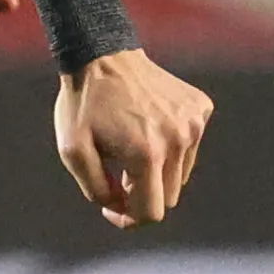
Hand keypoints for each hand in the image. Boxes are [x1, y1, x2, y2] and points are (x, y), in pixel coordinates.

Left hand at [56, 52, 212, 228]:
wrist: (103, 54)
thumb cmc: (83, 104)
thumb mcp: (73, 152)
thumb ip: (96, 190)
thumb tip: (121, 208)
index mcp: (147, 154)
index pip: (152, 212)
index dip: (130, 219)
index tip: (112, 211)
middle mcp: (177, 140)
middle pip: (169, 198)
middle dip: (142, 194)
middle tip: (118, 175)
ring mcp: (193, 123)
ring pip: (181, 175)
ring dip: (158, 171)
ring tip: (132, 147)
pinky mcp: (200, 109)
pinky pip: (189, 147)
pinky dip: (170, 147)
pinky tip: (148, 126)